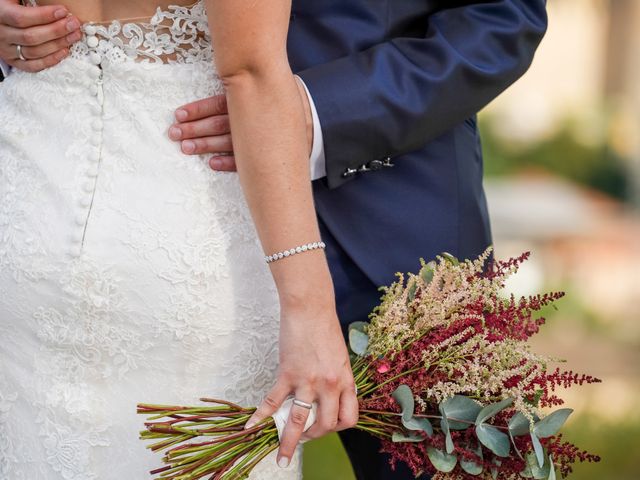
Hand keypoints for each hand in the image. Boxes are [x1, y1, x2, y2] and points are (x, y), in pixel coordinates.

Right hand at [0, 0, 80, 72]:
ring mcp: (7, 50)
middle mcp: (2, 35)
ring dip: (58, 45)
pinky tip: (64, 52)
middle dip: (56, 31)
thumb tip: (54, 4)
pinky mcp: (14, 61)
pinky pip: (33, 66)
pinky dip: (50, 60)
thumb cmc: (11, 6)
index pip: (21, 18)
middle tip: (74, 24)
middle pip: (30, 37)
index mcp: (0, 15)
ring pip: (34, 52)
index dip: (44, 15)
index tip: (63, 11)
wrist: (0, 23)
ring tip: (74, 36)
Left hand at [169, 76, 313, 171]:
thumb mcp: (267, 87)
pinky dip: (229, 163)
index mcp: (252, 100)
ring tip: (186, 148)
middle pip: (219, 124)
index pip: (220, 104)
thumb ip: (245, 87)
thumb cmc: (283, 102)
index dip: (198, 109)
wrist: (315, 120)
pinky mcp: (268, 155)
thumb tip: (224, 76)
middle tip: (174, 133)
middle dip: (194, 128)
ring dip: (206, 145)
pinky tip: (212, 163)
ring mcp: (260, 139)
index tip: (178, 114)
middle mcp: (254, 119)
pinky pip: (246, 161)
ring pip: (229, 143)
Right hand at [244, 297, 357, 468]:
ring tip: (281, 457)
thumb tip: (328, 397)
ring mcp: (308, 380)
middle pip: (325, 425)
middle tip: (303, 438)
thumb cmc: (325, 328)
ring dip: (289, 442)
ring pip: (298, 420)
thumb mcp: (340, 356)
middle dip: (314, 436)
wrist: (310, 308)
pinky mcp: (288, 373)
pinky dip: (261, 416)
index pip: (348, 417)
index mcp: (346, 380)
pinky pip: (273, 401)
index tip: (327, 427)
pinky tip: (251, 426)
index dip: (338, 427)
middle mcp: (330, 385)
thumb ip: (337, 378)